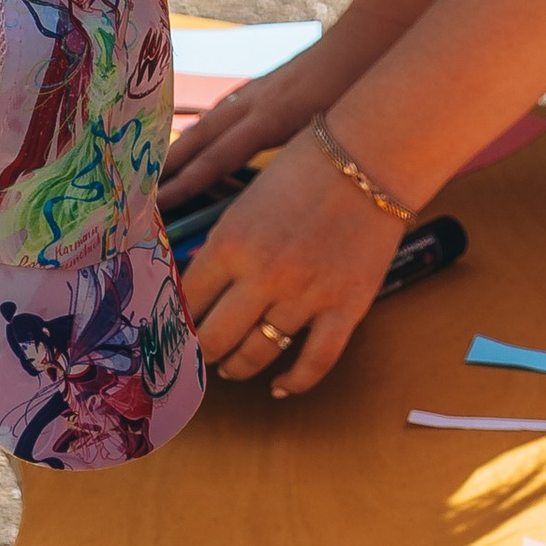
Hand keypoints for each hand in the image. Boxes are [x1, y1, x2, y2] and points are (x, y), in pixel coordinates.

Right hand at [161, 26, 364, 204]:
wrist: (378, 32)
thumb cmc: (365, 84)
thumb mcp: (337, 131)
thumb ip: (303, 160)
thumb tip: (275, 196)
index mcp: (270, 118)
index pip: (216, 159)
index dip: (186, 184)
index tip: (159, 204)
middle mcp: (255, 102)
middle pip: (201, 138)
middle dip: (170, 166)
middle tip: (141, 192)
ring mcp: (259, 90)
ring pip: (210, 122)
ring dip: (184, 146)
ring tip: (160, 169)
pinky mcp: (268, 84)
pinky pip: (227, 110)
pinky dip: (209, 127)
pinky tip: (205, 136)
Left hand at [179, 129, 404, 392]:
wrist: (372, 159)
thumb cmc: (305, 170)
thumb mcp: (245, 203)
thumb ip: (222, 247)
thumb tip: (196, 289)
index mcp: (230, 244)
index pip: (186, 302)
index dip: (175, 321)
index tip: (173, 330)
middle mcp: (263, 276)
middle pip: (213, 339)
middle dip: (200, 353)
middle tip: (197, 354)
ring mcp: (305, 297)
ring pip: (257, 355)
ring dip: (237, 367)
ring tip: (231, 367)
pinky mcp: (345, 309)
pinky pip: (314, 364)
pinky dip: (294, 382)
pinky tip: (280, 386)